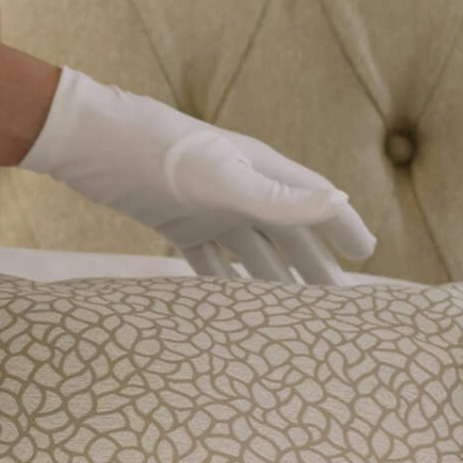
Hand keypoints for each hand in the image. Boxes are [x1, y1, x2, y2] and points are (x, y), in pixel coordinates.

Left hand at [21, 68, 375, 282]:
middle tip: (335, 305)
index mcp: (261, 172)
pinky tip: (234, 310)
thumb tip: (339, 202)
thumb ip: (280, 198)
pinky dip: (225, 285)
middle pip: (289, 234)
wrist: (96, 145)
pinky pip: (211, 263)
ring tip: (291, 317)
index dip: (342, 227)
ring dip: (272, 282)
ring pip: (253, 253)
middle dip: (314, 266)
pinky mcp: (179, 225)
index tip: (367, 255)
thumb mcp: (226, 179)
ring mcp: (211, 209)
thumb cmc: (163, 153)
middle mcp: (241, 190)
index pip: (315, 202)